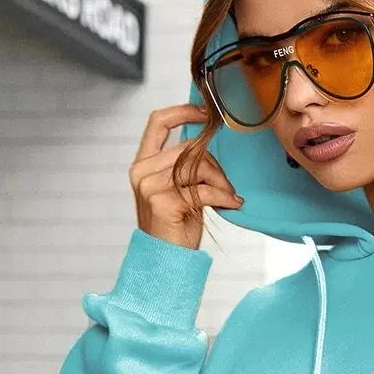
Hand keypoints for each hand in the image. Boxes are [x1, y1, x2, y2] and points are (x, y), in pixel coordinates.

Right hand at [129, 103, 243, 249]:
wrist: (166, 261)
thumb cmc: (176, 226)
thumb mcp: (179, 188)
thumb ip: (184, 164)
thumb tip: (206, 141)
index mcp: (143, 164)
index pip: (157, 122)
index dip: (182, 111)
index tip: (206, 113)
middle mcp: (142, 172)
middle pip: (188, 148)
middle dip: (214, 166)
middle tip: (228, 185)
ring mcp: (149, 186)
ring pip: (197, 167)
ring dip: (220, 182)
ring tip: (228, 197)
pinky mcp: (163, 202)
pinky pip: (203, 189)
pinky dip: (223, 196)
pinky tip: (231, 204)